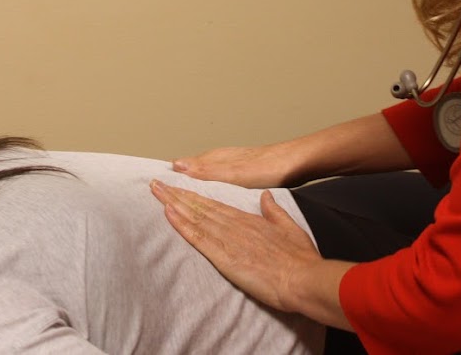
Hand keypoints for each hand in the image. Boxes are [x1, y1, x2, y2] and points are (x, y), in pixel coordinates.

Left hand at [150, 180, 351, 328]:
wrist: (304, 278)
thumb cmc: (300, 258)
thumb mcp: (288, 227)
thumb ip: (274, 211)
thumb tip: (266, 196)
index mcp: (249, 220)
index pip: (215, 205)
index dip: (195, 196)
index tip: (179, 188)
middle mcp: (235, 225)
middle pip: (200, 206)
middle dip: (176, 194)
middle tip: (156, 183)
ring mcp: (229, 239)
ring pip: (195, 217)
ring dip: (173, 203)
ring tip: (156, 191)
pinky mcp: (224, 256)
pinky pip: (198, 237)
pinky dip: (181, 224)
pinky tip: (168, 213)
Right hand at [170, 144, 298, 187]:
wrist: (296, 163)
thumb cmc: (267, 167)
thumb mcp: (234, 172)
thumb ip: (206, 170)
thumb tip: (177, 165)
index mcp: (215, 160)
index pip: (184, 167)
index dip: (170, 178)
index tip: (153, 185)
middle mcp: (220, 160)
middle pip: (191, 170)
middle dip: (177, 181)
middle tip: (158, 190)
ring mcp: (231, 165)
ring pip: (203, 173)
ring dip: (191, 183)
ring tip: (177, 192)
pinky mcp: (242, 172)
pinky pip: (216, 178)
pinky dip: (207, 185)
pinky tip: (211, 192)